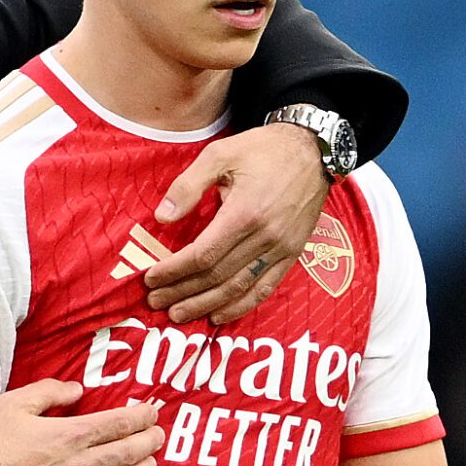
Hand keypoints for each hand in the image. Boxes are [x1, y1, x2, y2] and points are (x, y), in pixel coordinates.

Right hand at [0, 380, 161, 465]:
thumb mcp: (14, 403)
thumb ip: (49, 391)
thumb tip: (77, 390)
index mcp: (71, 434)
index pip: (120, 423)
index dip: (142, 416)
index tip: (152, 412)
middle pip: (131, 453)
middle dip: (150, 442)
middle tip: (157, 436)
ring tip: (149, 464)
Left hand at [139, 123, 329, 324]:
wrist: (314, 151)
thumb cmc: (264, 149)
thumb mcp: (220, 154)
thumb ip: (188, 186)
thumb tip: (162, 218)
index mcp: (244, 212)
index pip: (202, 254)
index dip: (174, 271)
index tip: (151, 278)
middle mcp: (264, 237)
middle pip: (216, 276)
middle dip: (182, 291)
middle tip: (155, 301)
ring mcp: (281, 249)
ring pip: (238, 287)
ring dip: (205, 304)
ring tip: (178, 314)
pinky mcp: (292, 254)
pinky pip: (265, 288)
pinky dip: (240, 306)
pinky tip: (218, 315)